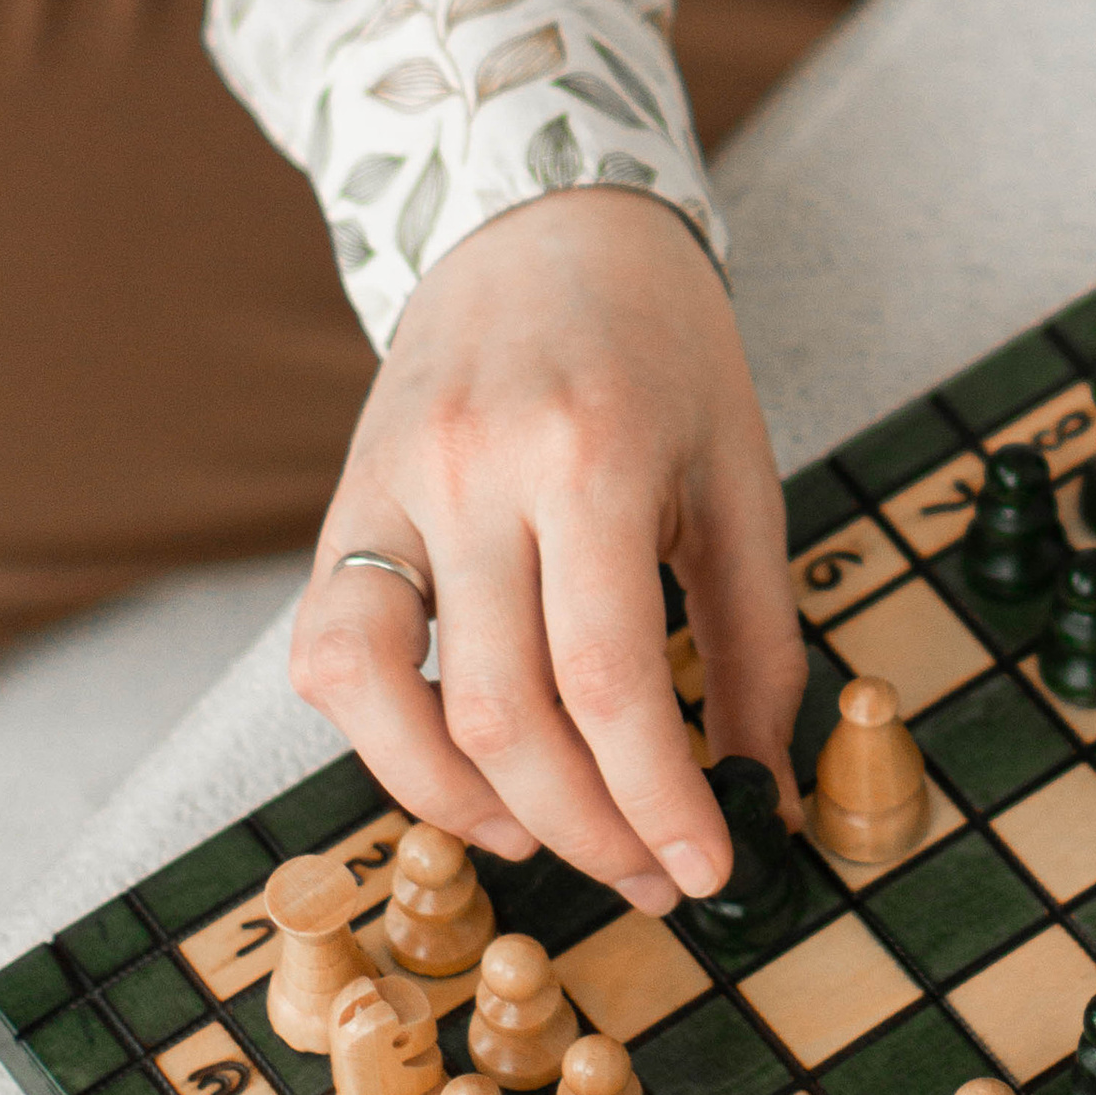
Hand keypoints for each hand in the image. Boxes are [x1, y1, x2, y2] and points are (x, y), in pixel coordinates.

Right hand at [292, 188, 806, 911]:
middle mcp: (472, 472)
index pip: (608, 684)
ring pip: (394, 705)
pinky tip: (468, 767)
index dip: (655, 803)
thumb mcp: (741, 473)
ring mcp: (389, 488)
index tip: (706, 873)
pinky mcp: (341, 504)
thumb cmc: (662, 346)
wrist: (544, 220)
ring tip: (558, 837)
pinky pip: (334, 657)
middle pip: (506, 716)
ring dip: (477, 809)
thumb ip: (757, 637)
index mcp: (589, 455)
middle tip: (651, 874)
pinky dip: (390, 740)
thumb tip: (761, 787)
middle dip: (587, 828)